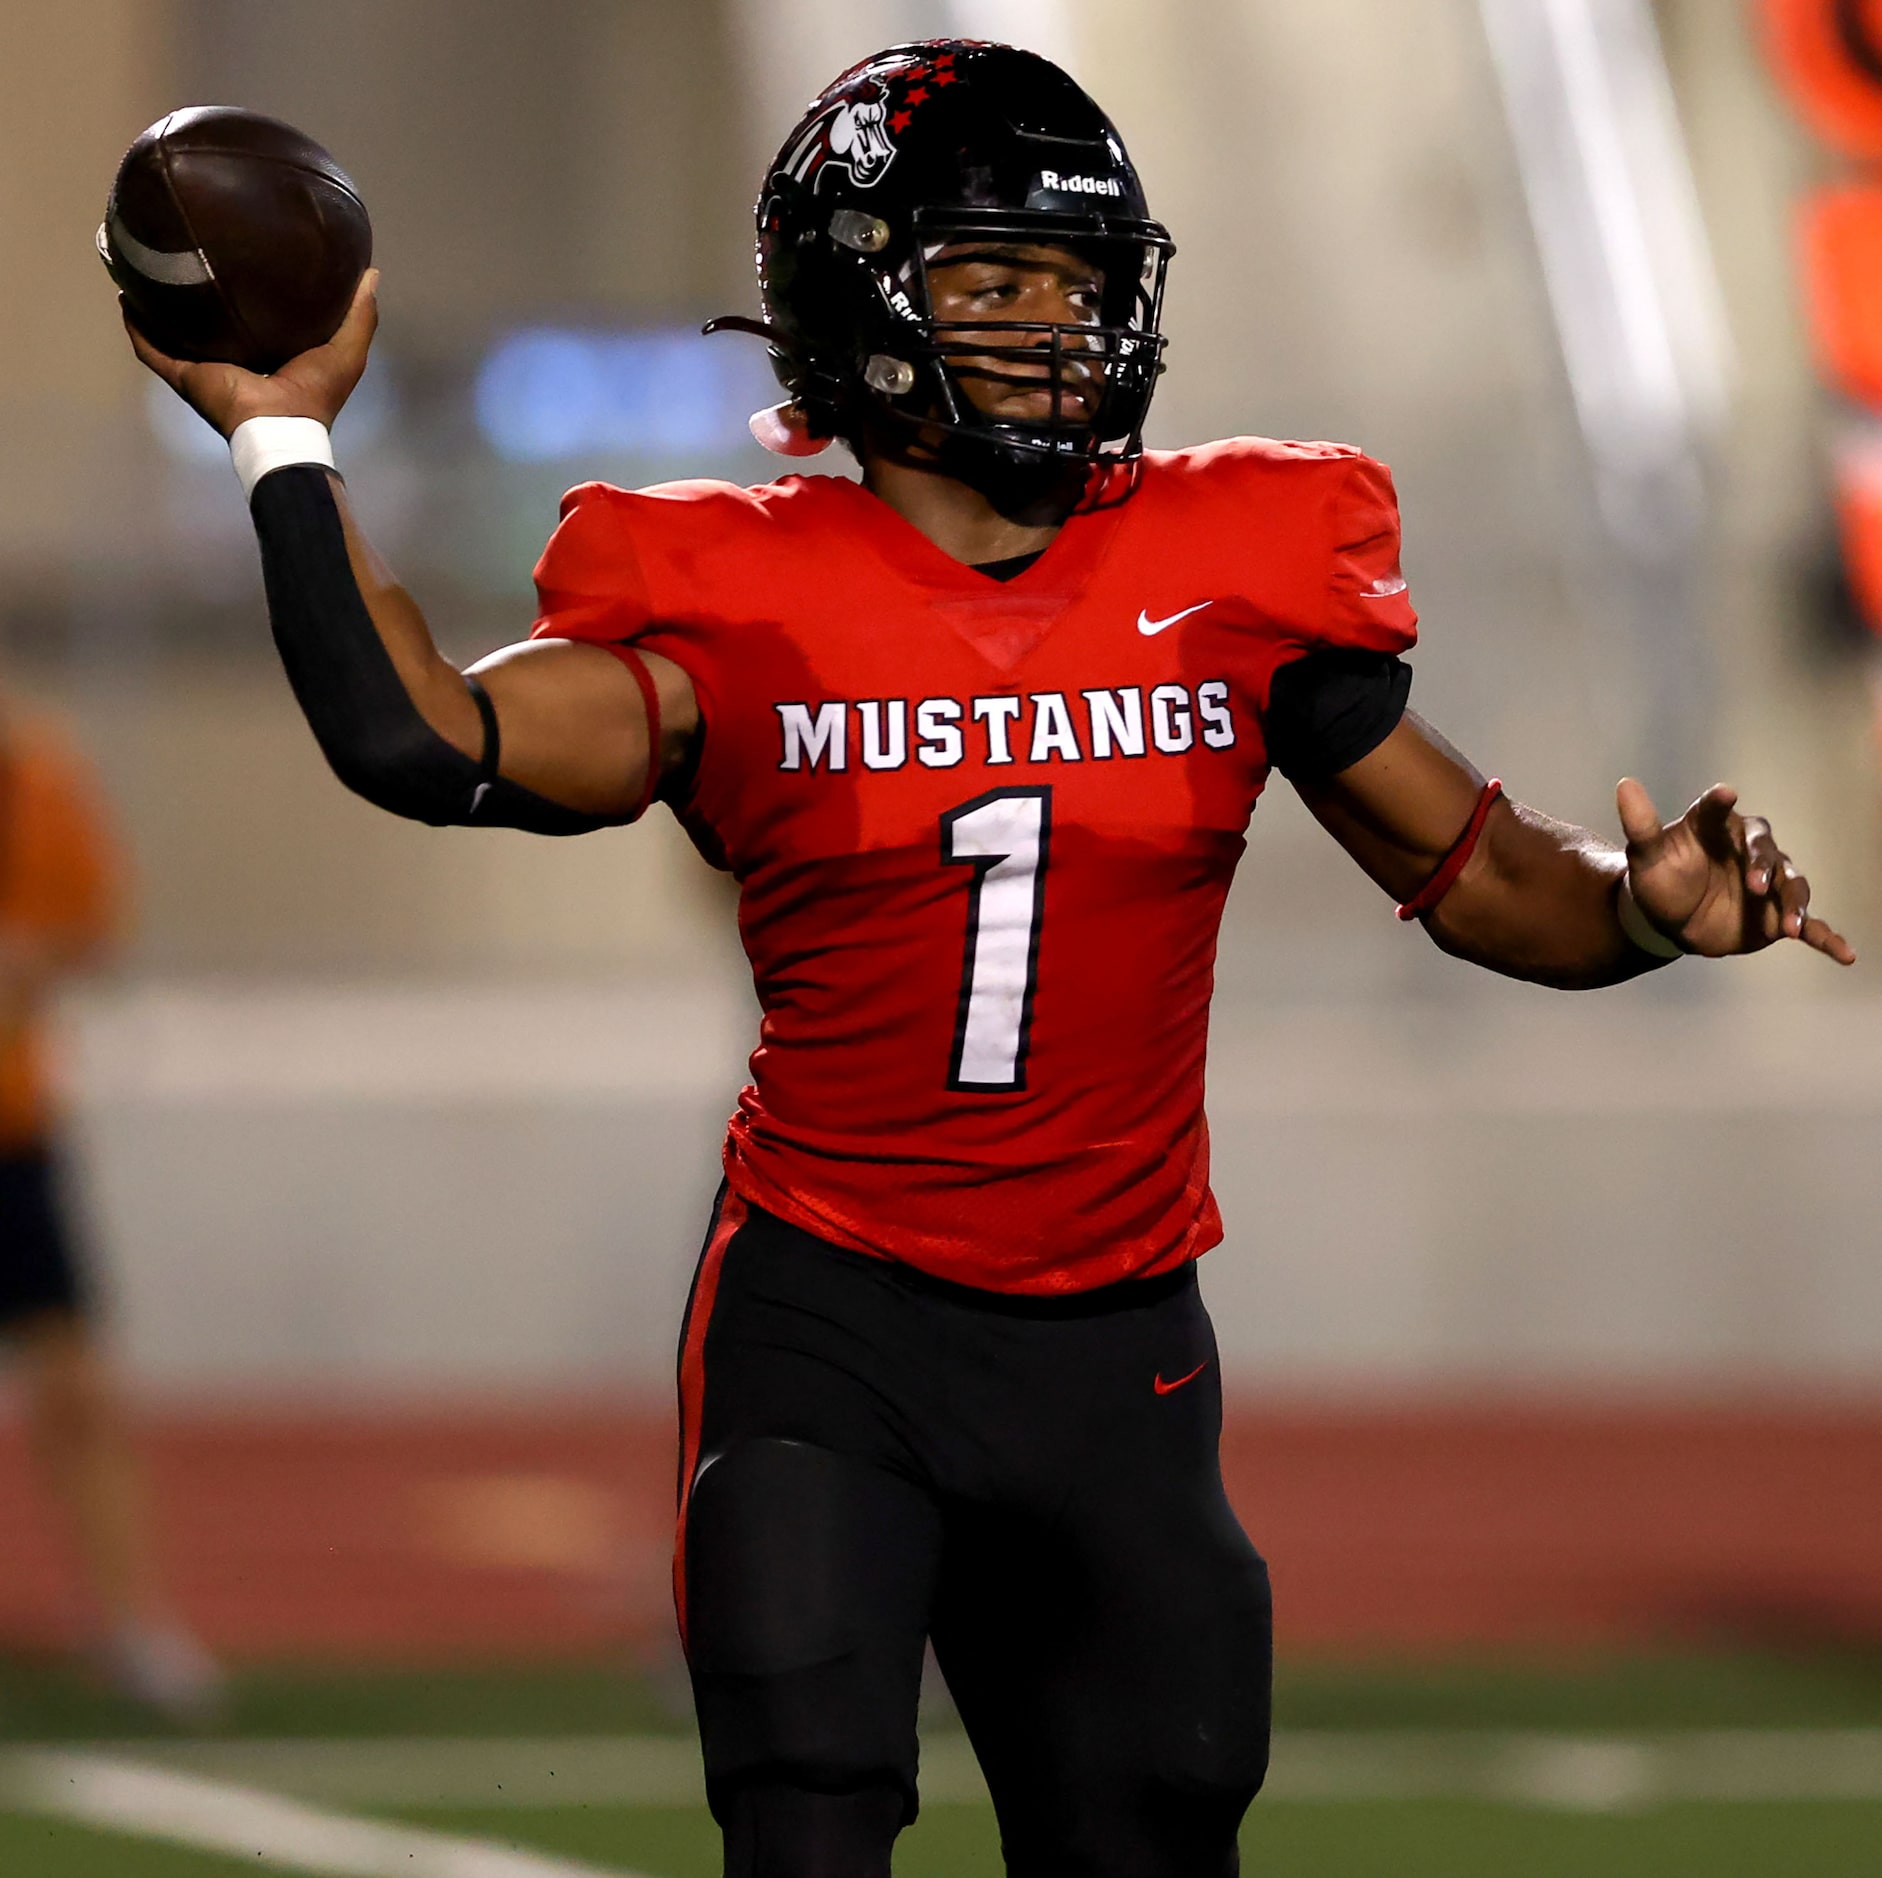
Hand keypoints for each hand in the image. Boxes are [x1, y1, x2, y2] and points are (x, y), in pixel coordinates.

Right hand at [123, 268, 378, 438]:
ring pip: (173, 330)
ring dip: (158, 305)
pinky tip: (126, 298)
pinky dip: (137, 327)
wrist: (281, 427)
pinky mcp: (184, 375)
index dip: (249, 289)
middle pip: (210, 319)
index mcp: (269, 353)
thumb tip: (371, 273)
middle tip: (187, 254)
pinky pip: (151, 348)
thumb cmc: (316, 393)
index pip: (255, 315)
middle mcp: (233, 358)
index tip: (242, 255)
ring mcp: (205, 368)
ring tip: (148, 269)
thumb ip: (359, 314)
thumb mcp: (346, 349)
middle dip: (198, 293)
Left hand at [1616, 778, 1854, 965]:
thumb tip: (1625, 784)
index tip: (1724, 795)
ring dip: (1794, 905)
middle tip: (1755, 886)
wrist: (1668, 919)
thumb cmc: (1659, 878)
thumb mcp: (1646, 856)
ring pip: (1792, 887)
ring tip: (1790, 926)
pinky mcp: (1778, 915)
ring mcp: (1770, 883)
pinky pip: (1809, 926)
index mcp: (1717, 828)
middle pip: (1766, 851)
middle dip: (1764, 867)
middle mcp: (1751, 851)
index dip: (1719, 805)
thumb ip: (1641, 824)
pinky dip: (1827, 938)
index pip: (1717, 812)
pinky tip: (1845, 954)